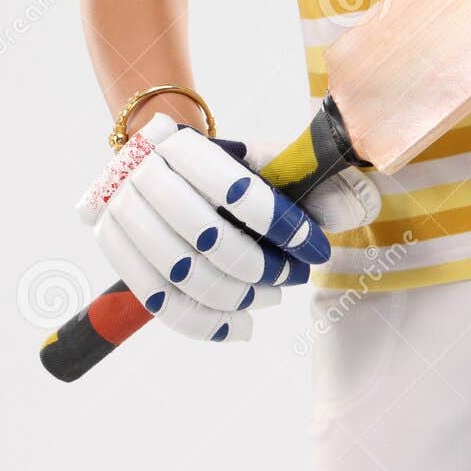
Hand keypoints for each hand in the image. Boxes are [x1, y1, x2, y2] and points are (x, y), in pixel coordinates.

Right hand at [77, 111, 380, 343]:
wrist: (165, 165)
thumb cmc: (234, 169)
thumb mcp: (272, 163)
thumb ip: (318, 184)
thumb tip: (358, 210)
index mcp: (185, 142)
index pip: (237, 189)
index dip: (283, 225)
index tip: (317, 250)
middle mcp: (144, 172)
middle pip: (207, 239)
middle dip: (260, 267)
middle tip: (292, 278)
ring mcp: (120, 211)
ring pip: (182, 276)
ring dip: (236, 297)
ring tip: (271, 296)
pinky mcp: (113, 247)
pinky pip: (159, 302)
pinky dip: (204, 323)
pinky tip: (242, 327)